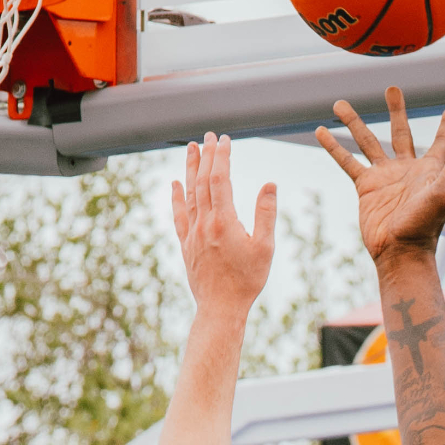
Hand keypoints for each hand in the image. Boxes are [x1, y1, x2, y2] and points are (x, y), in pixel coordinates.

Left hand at [170, 130, 276, 315]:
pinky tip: (175, 183)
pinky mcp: (186, 245)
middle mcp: (204, 224)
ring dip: (190, 169)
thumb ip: (266, 214)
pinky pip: (179, 215)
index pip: (220, 180)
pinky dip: (177, 197)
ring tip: (192, 149)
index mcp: (224, 222)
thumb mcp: (265, 248)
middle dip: (206, 156)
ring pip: (189, 194)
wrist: (221, 308)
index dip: (222, 157)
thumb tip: (269, 184)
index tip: (225, 140)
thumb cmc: (247, 281)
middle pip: (202, 182)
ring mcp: (192, 234)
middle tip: (208, 136)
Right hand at [312, 87, 444, 264]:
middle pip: (401, 132)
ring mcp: (384, 176)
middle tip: (393, 89)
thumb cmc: (425, 225)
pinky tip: (322, 131)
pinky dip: (334, 147)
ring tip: (340, 104)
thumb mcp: (444, 193)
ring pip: (367, 141)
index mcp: (429, 169)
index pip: (442, 141)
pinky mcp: (366, 187)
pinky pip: (347, 161)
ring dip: (354, 122)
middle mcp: (407, 168)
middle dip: (397, 111)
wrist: (399, 251)